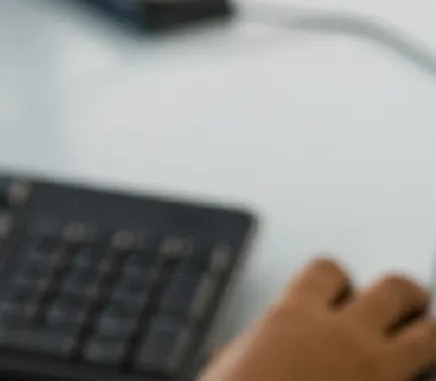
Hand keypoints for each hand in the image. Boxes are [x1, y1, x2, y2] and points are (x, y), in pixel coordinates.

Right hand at [203, 259, 435, 380]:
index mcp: (295, 319)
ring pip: (432, 334)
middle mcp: (344, 337)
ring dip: (425, 338)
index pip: (329, 271)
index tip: (335, 298)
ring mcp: (379, 374)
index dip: (335, 284)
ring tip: (418, 349)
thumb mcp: (227, 371)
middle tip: (400, 311)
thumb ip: (254, 348)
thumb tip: (249, 349)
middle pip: (396, 289)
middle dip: (401, 298)